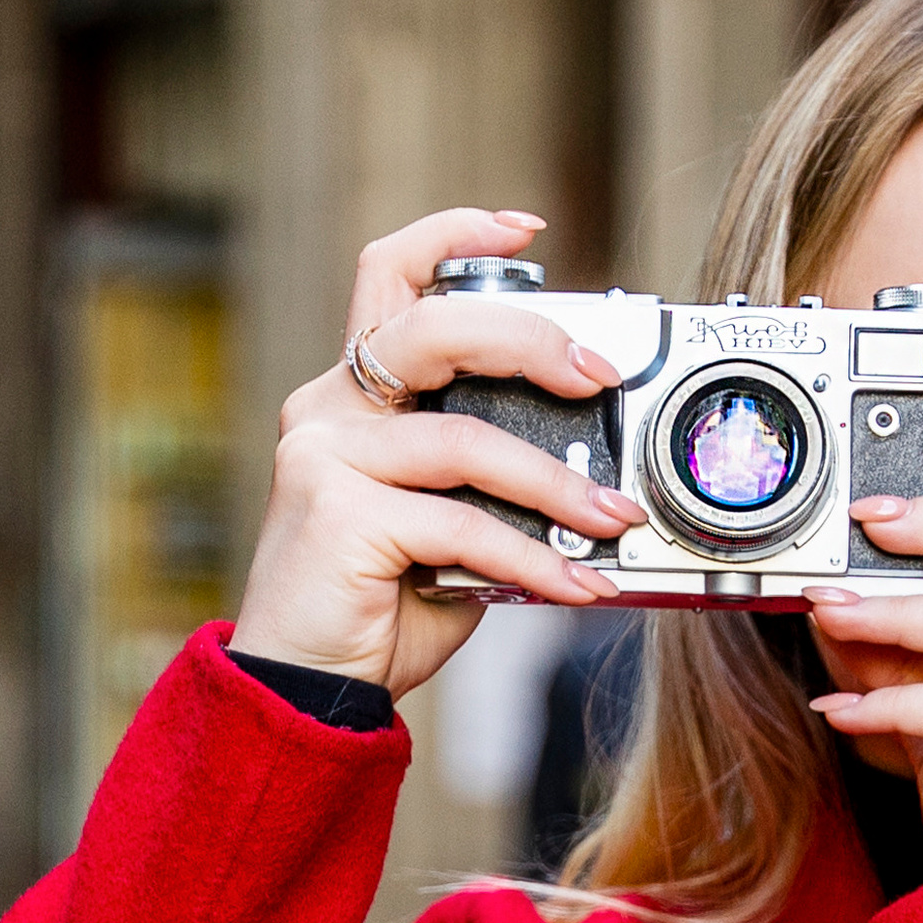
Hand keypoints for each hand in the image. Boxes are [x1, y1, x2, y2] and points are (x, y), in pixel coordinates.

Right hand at [230, 208, 650, 699]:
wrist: (308, 691)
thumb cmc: (379, 610)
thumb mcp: (450, 530)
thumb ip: (493, 487)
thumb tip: (593, 479)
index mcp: (354, 396)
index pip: (390, 275)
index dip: (455, 234)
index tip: (530, 231)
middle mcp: (329, 408)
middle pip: (435, 328)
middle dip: (532, 341)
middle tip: (601, 375)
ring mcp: (324, 455)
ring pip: (466, 440)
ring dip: (557, 482)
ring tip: (614, 519)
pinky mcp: (337, 513)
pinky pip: (463, 524)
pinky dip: (533, 558)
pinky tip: (575, 585)